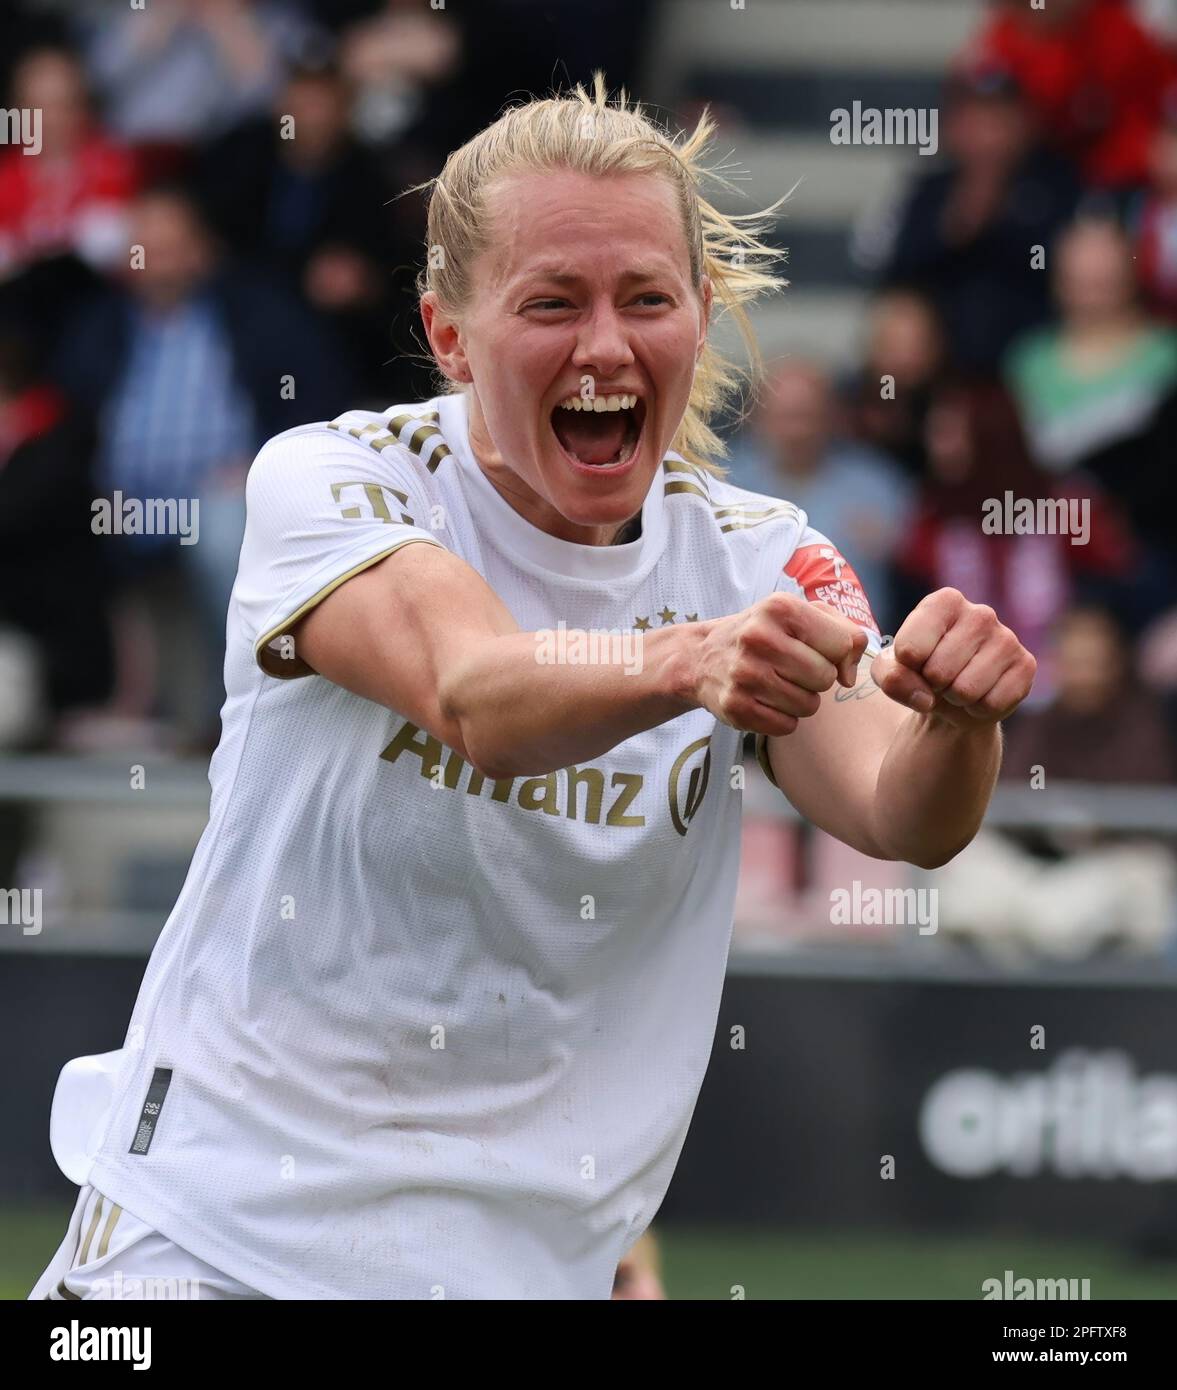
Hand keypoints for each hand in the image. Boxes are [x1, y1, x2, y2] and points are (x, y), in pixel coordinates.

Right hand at [694, 592, 866, 736]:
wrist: (702, 657)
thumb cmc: (763, 634)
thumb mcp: (799, 615)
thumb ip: (842, 632)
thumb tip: (849, 676)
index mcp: (780, 608)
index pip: (841, 643)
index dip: (835, 652)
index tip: (814, 650)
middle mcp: (759, 638)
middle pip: (825, 678)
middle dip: (815, 678)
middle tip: (790, 668)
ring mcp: (745, 675)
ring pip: (808, 706)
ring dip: (800, 699)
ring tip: (776, 683)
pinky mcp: (736, 708)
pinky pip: (787, 726)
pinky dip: (781, 718)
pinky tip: (764, 700)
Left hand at [871, 588, 1035, 727]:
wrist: (955, 695)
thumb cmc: (919, 672)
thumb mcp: (891, 670)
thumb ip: (890, 677)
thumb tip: (924, 697)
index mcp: (944, 602)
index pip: (910, 649)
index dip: (907, 668)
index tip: (915, 662)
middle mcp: (980, 612)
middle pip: (938, 671)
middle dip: (932, 686)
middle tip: (939, 678)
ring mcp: (1007, 637)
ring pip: (966, 690)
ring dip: (955, 699)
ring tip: (957, 686)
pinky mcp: (1026, 665)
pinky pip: (991, 703)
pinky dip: (978, 709)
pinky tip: (980, 694)